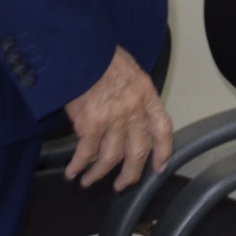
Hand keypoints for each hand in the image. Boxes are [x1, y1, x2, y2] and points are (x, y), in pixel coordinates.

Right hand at [63, 46, 172, 190]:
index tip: (159, 166)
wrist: (81, 50)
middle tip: (122, 185)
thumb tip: (133, 112)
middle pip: (138, 152)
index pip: (162, 128)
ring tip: (90, 181)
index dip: (163, 151)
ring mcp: (112, 119)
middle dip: (130, 174)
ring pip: (110, 158)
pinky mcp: (90, 125)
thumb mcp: (131, 70)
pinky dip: (78, 166)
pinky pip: (86, 153)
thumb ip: (135, 94)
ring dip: (99, 174)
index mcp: (146, 95)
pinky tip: (72, 172)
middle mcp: (133, 110)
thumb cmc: (102, 55)